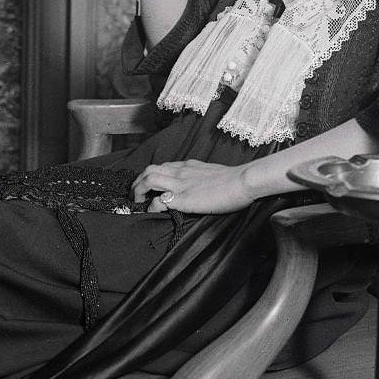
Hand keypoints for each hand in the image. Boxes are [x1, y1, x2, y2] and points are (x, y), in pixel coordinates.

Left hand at [131, 159, 255, 214]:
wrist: (243, 181)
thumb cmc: (234, 180)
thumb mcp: (212, 173)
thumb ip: (201, 177)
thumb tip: (199, 186)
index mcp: (188, 166)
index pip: (163, 166)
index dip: (152, 176)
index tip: (150, 185)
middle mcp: (180, 171)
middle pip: (149, 170)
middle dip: (138, 182)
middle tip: (136, 194)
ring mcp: (180, 184)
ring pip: (148, 179)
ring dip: (138, 191)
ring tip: (137, 202)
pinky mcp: (183, 198)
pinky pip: (158, 201)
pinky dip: (151, 207)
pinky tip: (152, 212)